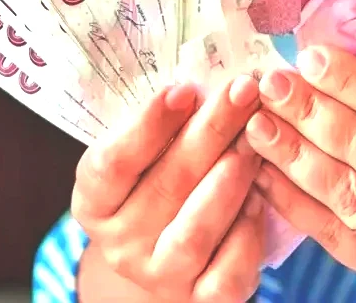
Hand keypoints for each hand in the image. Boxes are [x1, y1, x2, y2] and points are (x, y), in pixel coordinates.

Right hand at [71, 78, 265, 301]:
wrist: (168, 257)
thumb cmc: (159, 186)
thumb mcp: (145, 157)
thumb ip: (163, 126)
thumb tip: (206, 75)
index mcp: (94, 203)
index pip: (111, 164)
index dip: (147, 125)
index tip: (184, 88)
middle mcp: (119, 245)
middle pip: (164, 186)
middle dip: (209, 133)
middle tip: (243, 92)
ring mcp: (159, 277)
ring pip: (194, 232)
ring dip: (229, 181)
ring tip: (255, 141)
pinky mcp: (201, 300)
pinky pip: (228, 272)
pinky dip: (248, 233)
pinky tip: (262, 196)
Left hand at [243, 45, 355, 289]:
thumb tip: (325, 59)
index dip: (353, 83)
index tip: (309, 58)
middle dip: (313, 114)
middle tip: (272, 85)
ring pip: (347, 194)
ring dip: (294, 155)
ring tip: (257, 124)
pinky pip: (332, 233)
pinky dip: (291, 200)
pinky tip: (262, 170)